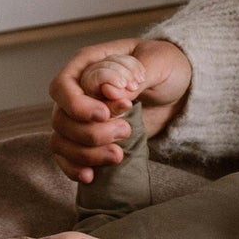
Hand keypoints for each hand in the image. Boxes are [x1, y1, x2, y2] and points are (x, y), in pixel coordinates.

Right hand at [49, 38, 191, 182]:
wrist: (177, 92)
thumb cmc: (166, 66)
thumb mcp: (159, 62)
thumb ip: (134, 72)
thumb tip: (112, 91)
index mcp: (88, 64)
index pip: (62, 87)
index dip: (78, 106)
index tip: (106, 115)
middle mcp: (77, 91)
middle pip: (61, 118)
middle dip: (91, 133)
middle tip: (126, 131)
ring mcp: (80, 117)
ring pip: (61, 140)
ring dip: (86, 154)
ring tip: (118, 156)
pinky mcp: (89, 139)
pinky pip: (67, 157)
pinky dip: (74, 168)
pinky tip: (91, 176)